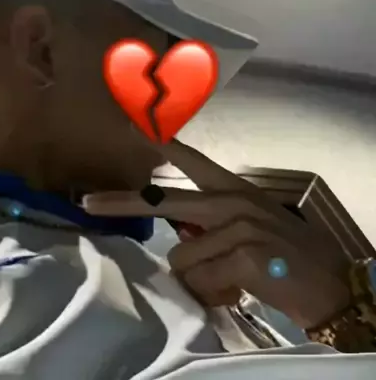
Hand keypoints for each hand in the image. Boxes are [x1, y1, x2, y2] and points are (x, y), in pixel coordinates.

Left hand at [82, 140, 351, 329]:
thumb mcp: (250, 227)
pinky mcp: (242, 254)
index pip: (193, 160)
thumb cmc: (288, 254)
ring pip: (181, 257)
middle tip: (87, 203)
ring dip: (200, 276)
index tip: (133, 125)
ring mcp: (237, 225)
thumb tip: (179, 238)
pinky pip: (200, 279)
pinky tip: (240, 288)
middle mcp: (231, 201)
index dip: (163, 143)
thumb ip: (213, 225)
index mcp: (234, 190)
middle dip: (121, 204)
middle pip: (164, 201)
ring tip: (233, 279)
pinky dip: (214, 292)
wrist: (330, 284)